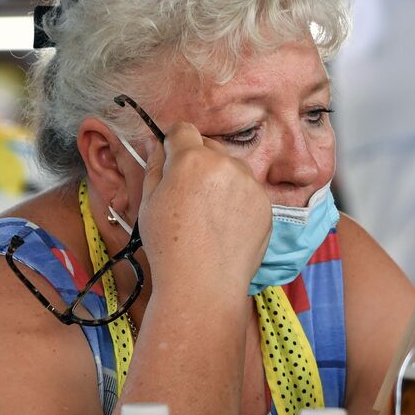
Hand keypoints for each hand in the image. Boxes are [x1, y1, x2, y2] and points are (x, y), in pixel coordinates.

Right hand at [137, 121, 271, 291]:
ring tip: (206, 216)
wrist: (203, 284)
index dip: (173, 143)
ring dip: (219, 180)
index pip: (183, 130)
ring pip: (231, 169)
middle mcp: (226, 164)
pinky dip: (237, 202)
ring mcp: (250, 184)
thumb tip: (159, 145)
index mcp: (192, 158)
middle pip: (209, 147)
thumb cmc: (169, 247)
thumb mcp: (148, 201)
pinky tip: (224, 227)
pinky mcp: (265, 205)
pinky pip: (247, 192)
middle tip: (186, 194)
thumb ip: (155, 166)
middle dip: (197, 162)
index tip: (171, 157)